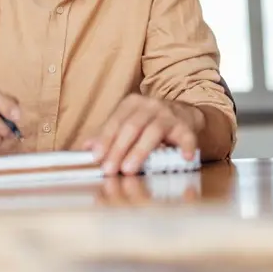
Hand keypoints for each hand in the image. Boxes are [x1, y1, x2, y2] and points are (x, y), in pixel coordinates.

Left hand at [84, 94, 203, 175]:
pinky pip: (186, 137)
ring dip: (140, 151)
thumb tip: (86, 147)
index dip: (105, 139)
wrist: (184, 112)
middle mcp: (150, 106)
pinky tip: (183, 157)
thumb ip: (109, 134)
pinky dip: (186, 147)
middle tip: (110, 169)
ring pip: (153, 132)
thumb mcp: (128, 122)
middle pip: (132, 126)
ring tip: (129, 169)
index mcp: (132, 103)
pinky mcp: (186, 126)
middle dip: (119, 149)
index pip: (116, 121)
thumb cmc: (151, 121)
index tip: (96, 157)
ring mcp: (169, 115)